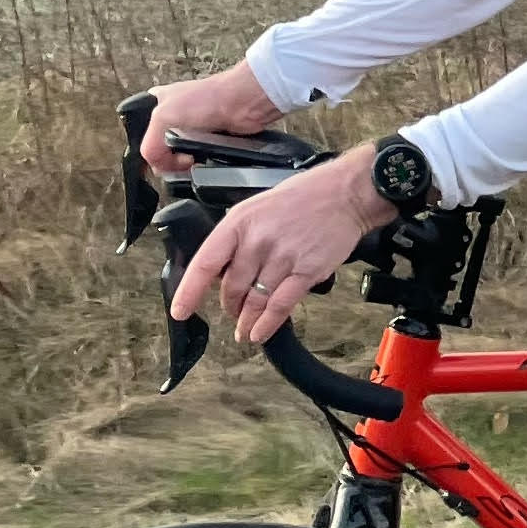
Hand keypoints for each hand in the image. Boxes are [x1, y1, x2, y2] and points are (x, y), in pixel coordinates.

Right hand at [140, 60, 278, 174]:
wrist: (242, 104)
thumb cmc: (207, 99)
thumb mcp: (163, 118)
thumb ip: (150, 145)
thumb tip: (158, 166)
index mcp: (154, 106)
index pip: (140, 137)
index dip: (149, 152)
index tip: (158, 160)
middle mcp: (171, 117)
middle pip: (159, 151)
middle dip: (167, 160)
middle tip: (179, 158)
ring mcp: (190, 129)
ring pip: (177, 158)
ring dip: (183, 164)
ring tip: (192, 159)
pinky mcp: (207, 140)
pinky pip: (197, 160)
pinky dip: (199, 163)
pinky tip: (203, 159)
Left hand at [172, 146, 384, 345]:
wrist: (345, 194)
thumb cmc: (303, 197)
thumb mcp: (258, 207)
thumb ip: (240, 237)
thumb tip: (225, 270)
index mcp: (239, 223)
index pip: (206, 262)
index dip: (190, 291)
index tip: (181, 312)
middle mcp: (257, 241)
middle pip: (232, 287)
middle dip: (230, 305)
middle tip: (232, 312)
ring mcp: (282, 257)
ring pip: (255, 300)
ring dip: (246, 320)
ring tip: (243, 330)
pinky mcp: (306, 271)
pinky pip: (281, 305)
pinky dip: (267, 324)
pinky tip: (259, 334)